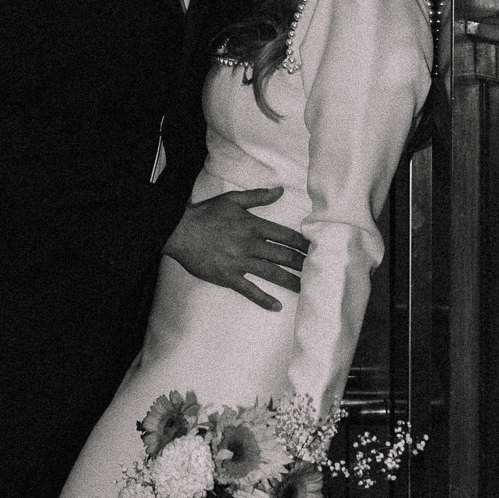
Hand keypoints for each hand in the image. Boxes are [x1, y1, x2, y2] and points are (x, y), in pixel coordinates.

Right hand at [163, 187, 307, 311]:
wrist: (180, 231)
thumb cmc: (205, 213)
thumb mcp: (232, 199)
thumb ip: (258, 196)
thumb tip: (279, 190)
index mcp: (253, 226)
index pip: (285, 236)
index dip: (303, 243)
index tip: (316, 250)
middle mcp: (250, 245)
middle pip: (283, 256)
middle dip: (302, 264)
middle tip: (318, 271)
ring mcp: (239, 262)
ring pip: (271, 273)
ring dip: (290, 282)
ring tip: (306, 290)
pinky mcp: (227, 276)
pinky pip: (249, 290)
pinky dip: (263, 299)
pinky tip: (276, 307)